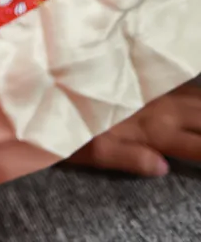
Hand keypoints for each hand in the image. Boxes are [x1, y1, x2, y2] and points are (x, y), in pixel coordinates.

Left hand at [69, 83, 200, 177]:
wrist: (58, 78)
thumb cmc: (77, 120)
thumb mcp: (97, 148)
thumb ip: (131, 159)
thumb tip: (162, 167)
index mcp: (154, 129)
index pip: (198, 146)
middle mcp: (162, 106)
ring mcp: (158, 90)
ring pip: (197, 99)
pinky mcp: (150, 79)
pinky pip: (183, 86)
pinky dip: (196, 96)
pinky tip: (195, 100)